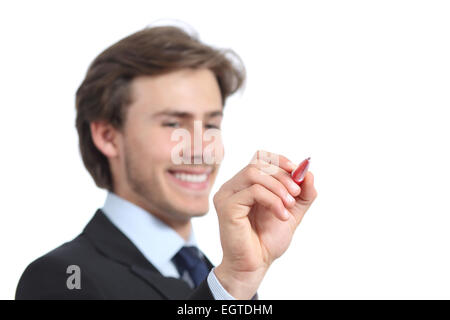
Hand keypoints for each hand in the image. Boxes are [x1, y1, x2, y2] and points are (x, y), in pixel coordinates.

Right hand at [213, 150, 317, 298]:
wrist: (256, 265)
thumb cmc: (268, 240)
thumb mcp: (293, 211)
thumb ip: (302, 192)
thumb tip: (308, 170)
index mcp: (245, 184)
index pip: (261, 157)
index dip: (280, 161)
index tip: (298, 174)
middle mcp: (233, 186)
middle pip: (258, 163)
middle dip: (283, 176)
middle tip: (296, 194)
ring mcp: (227, 195)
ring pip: (254, 173)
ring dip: (278, 187)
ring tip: (289, 206)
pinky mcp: (226, 206)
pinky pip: (252, 191)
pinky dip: (273, 200)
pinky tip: (282, 215)